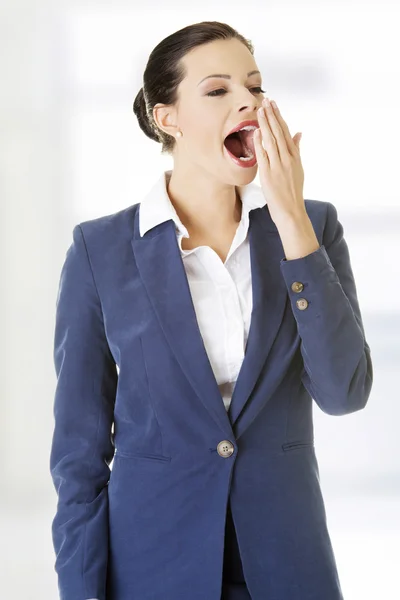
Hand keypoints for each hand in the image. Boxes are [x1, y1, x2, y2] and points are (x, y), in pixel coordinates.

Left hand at [253, 97, 304, 224]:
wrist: (292, 211)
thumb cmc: (293, 192)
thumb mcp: (298, 168)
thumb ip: (297, 149)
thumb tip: (299, 133)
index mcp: (295, 156)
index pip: (286, 132)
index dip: (279, 117)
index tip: (274, 104)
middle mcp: (287, 159)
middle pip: (279, 133)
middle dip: (272, 115)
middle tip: (266, 100)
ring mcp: (278, 166)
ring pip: (272, 140)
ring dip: (266, 124)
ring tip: (261, 110)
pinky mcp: (269, 175)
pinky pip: (264, 156)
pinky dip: (260, 143)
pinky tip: (257, 132)